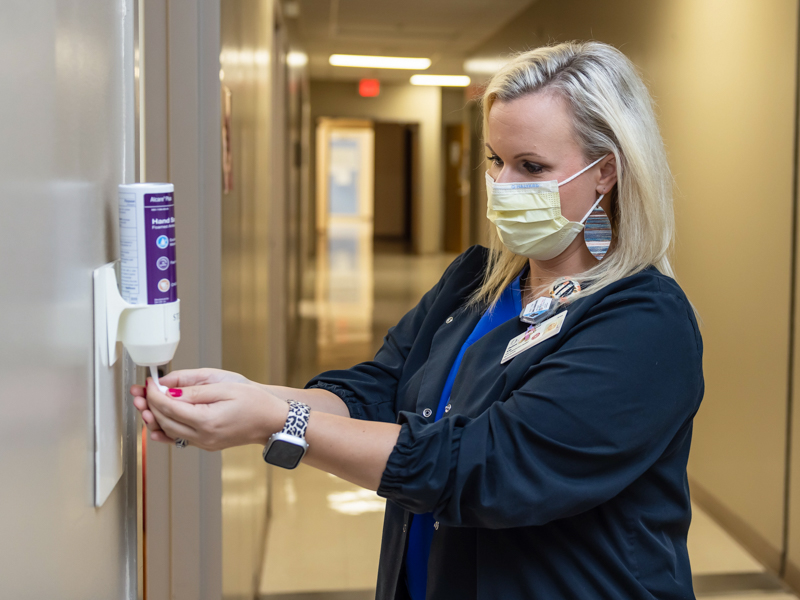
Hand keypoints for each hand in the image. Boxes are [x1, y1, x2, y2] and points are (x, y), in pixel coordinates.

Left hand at [131, 368, 251, 440]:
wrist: (272, 421)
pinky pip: (179, 439)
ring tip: (143, 404)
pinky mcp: (206, 444)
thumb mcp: (225, 388)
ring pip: (168, 432)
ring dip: (154, 417)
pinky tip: (155, 425)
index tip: (149, 382)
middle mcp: (202, 436)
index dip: (154, 393)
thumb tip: (168, 391)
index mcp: (206, 421)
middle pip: (164, 420)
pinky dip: (165, 431)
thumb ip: (194, 391)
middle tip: (140, 391)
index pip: (169, 407)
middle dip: (149, 405)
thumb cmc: (255, 402)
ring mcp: (204, 443)